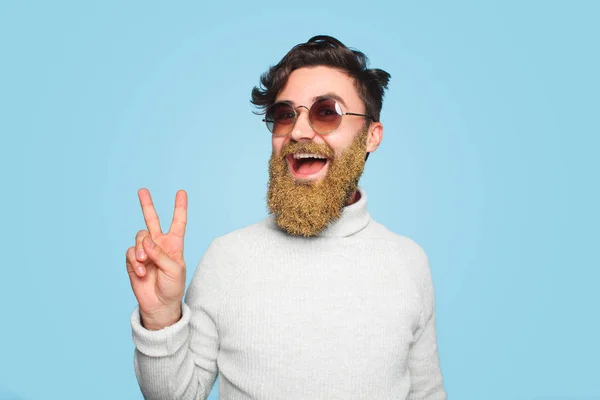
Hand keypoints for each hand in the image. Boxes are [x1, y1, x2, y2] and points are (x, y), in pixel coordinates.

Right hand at [126, 188, 187, 329]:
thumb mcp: (174, 269)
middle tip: (142, 190)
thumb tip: (145, 240)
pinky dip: (135, 262)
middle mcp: (159, 245)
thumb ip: (160, 253)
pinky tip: (141, 272)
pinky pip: (131, 253)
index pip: (178, 222)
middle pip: (152, 220)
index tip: (181, 192)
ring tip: (144, 263)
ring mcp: (145, 252)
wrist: (159, 304)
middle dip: (147, 205)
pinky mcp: (133, 261)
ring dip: (141, 249)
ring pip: (139, 237)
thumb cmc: (172, 286)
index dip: (180, 207)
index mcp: (174, 244)